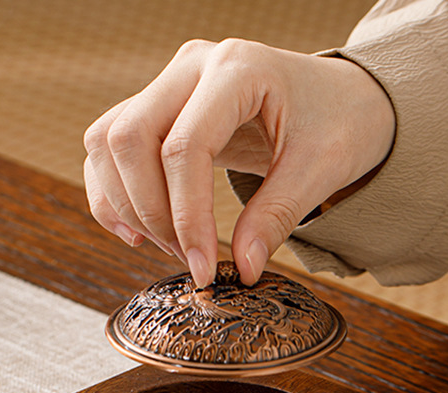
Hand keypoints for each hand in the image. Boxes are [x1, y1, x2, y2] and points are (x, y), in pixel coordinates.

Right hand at [84, 38, 394, 286]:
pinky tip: (138, 232)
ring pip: (107, 141)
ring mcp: (169, 84)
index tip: (203, 269)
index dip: (187, 217)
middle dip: (151, 213)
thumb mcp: (321, 168)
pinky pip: (108, 147)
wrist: (340, 97)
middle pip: (129, 139)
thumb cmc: (338, 120)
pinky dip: (112, 193)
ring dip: (127, 205)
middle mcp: (192, 67)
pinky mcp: (159, 108)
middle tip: (187, 258)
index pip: (185, 147)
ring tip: (170, 247)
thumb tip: (242, 269)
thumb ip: (277, 216)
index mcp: (237, 69)